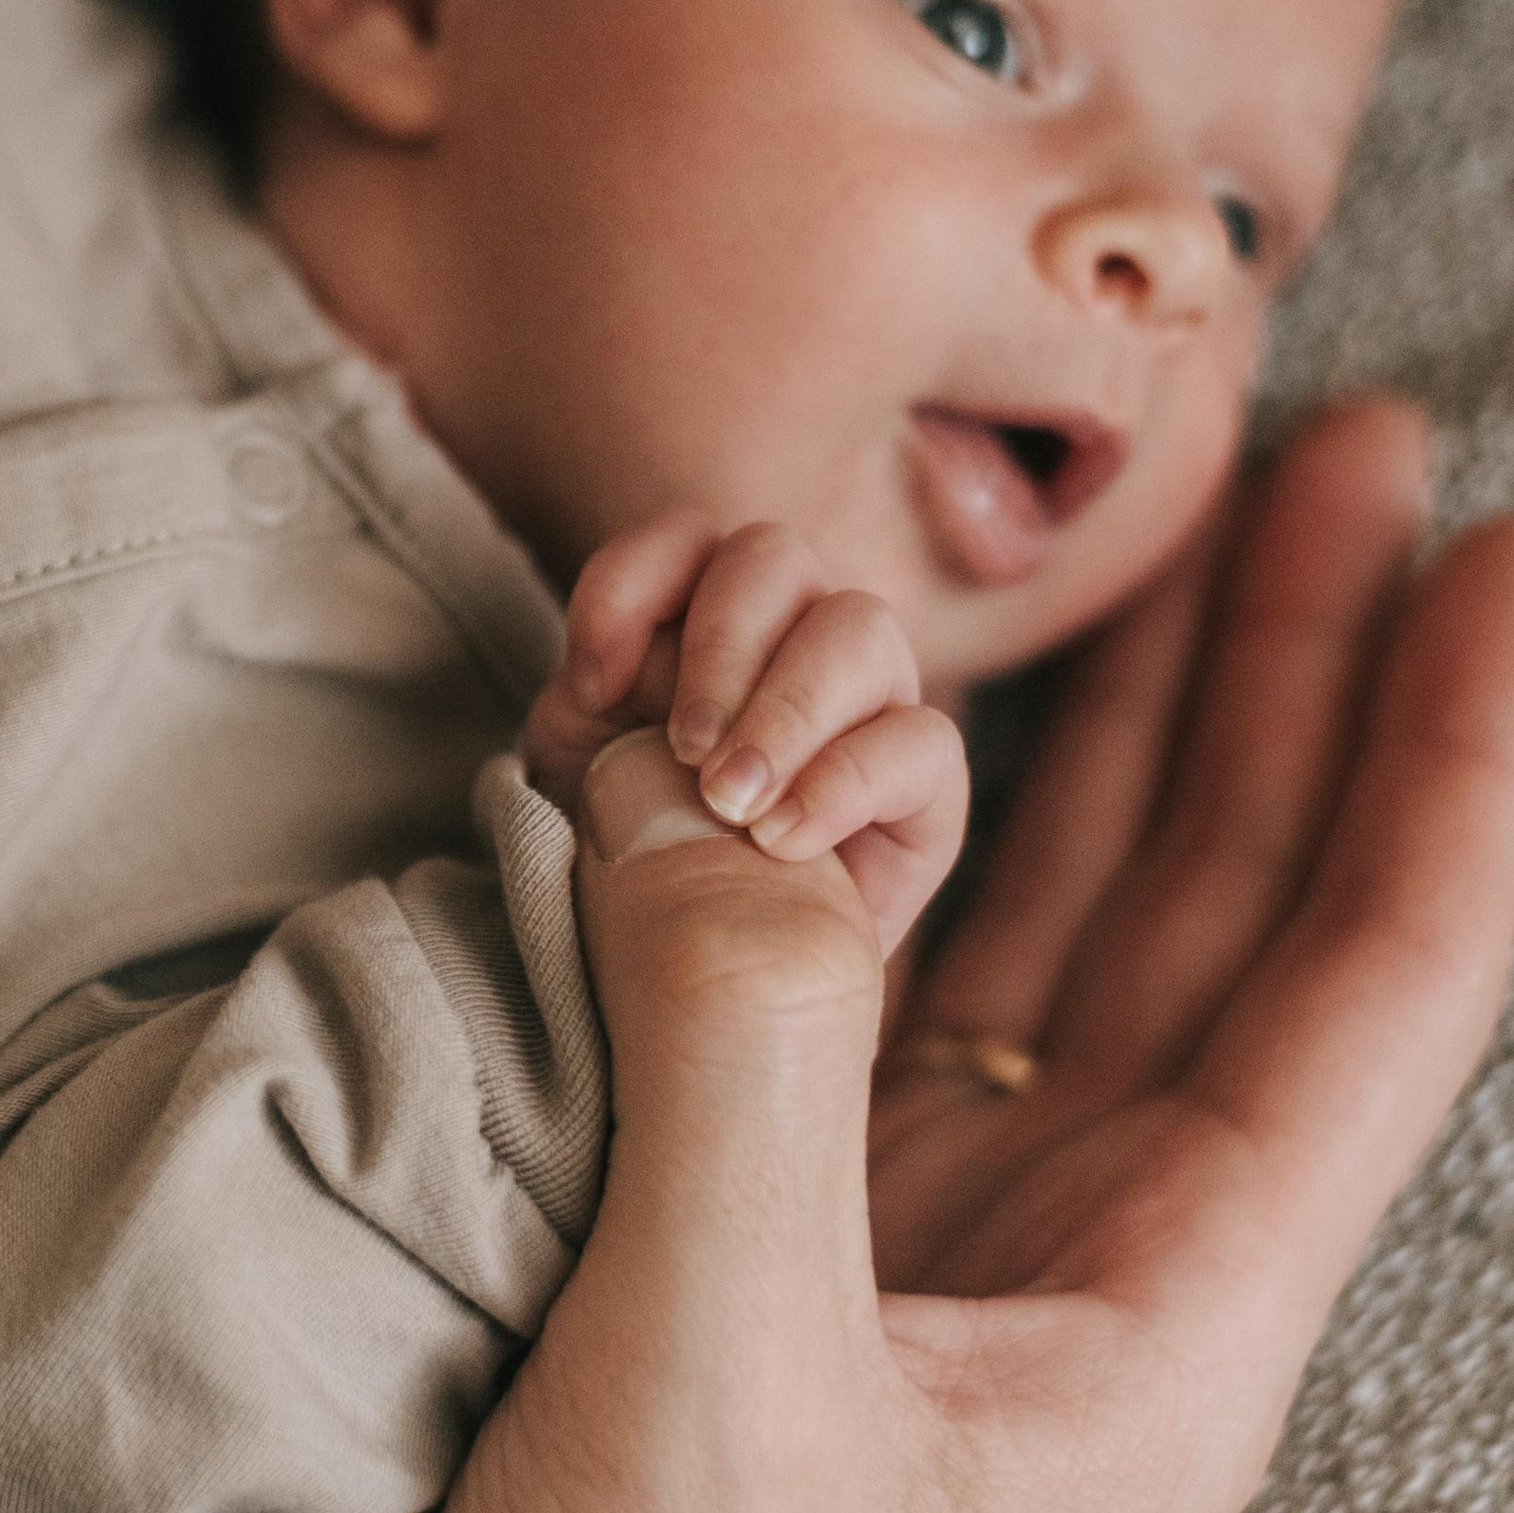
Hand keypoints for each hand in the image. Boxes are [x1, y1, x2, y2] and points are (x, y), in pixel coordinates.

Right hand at [249, 399, 1513, 1512]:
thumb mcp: (724, 1409)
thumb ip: (737, 1062)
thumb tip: (714, 788)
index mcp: (1154, 1339)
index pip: (1369, 994)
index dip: (1455, 760)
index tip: (1513, 545)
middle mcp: (1065, 1282)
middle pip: (1231, 918)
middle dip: (1293, 684)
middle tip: (1344, 457)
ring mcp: (903, 1264)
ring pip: (1055, 938)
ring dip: (1109, 738)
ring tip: (1170, 543)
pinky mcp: (732, 1258)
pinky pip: (845, 990)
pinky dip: (856, 846)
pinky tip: (870, 732)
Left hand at [524, 511, 967, 952]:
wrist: (710, 974)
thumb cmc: (646, 853)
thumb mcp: (585, 767)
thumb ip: (595, 702)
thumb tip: (628, 674)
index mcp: (706, 610)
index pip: (681, 538)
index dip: (632, 586)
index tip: (593, 683)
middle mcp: (796, 629)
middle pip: (773, 557)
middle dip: (720, 647)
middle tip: (684, 749)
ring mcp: (873, 696)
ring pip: (859, 625)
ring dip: (787, 707)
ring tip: (731, 802)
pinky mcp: (928, 787)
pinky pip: (923, 741)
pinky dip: (844, 780)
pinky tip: (783, 840)